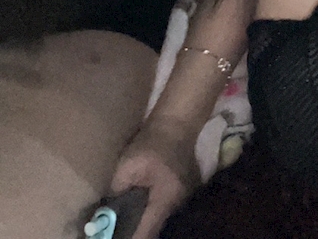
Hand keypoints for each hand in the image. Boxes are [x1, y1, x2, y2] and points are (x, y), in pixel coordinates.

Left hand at [110, 117, 200, 238]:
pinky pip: (160, 208)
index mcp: (165, 201)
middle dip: (133, 232)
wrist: (176, 121)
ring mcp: (180, 198)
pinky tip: (136, 208)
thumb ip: (117, 191)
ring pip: (157, 220)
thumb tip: (105, 211)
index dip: (128, 238)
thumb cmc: (153, 142)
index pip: (145, 233)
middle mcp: (176, 204)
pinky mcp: (178, 190)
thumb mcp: (128, 165)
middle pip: (153, 229)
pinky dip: (148, 212)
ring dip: (141, 222)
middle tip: (114, 230)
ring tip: (122, 222)